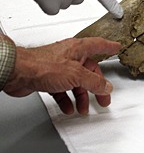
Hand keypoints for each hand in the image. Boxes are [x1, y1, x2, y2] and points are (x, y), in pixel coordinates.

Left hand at [3, 37, 121, 114]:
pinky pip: (63, 90)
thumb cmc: (42, 65)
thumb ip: (94, 82)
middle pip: (89, 71)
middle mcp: (69, 57)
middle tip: (103, 97)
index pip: (98, 45)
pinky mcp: (49, 78)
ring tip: (83, 107)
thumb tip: (106, 86)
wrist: (17, 73)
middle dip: (96, 86)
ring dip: (81, 96)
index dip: (109, 46)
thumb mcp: (76, 74)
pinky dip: (67, 99)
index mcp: (78, 49)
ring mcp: (59, 68)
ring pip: (76, 83)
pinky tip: (68, 107)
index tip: (116, 47)